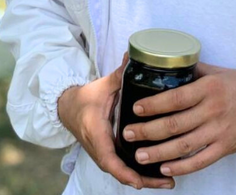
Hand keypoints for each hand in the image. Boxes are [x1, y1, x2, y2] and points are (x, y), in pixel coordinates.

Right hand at [58, 52, 175, 189]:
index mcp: (95, 131)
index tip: (138, 180)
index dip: (124, 171)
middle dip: (142, 180)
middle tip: (168, 183)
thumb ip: (119, 74)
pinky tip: (159, 177)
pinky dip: (139, 174)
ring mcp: (102, 153)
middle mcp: (98, 147)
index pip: (107, 157)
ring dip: (144, 180)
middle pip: (119, 171)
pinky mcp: (107, 154)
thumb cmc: (86, 97)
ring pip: (123, 173)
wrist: (67, 108)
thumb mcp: (102, 85)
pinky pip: (123, 168)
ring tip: (168, 184)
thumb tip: (133, 54)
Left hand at [121, 62, 235, 176]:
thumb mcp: (219, 72)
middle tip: (127, 133)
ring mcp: (220, 131)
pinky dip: (182, 167)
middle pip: (173, 124)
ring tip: (139, 155)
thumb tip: (169, 67)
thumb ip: (194, 72)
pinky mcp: (227, 147)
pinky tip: (165, 169)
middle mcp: (213, 110)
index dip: (152, 105)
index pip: (174, 98)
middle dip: (147, 130)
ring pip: (183, 145)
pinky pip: (201, 160)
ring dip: (158, 152)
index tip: (135, 108)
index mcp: (209, 88)